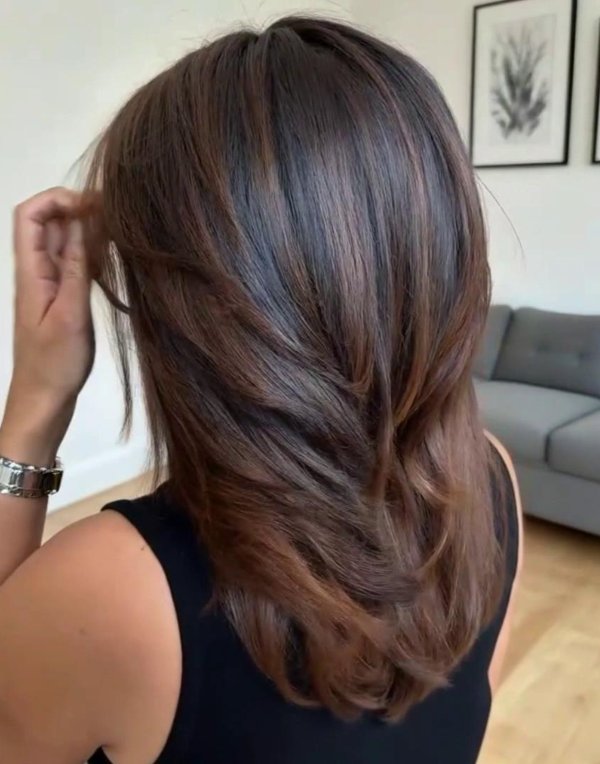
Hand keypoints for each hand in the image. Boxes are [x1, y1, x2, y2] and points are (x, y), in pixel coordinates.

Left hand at [0, 188, 94, 463]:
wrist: (44, 400)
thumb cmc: (54, 363)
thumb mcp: (70, 314)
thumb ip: (77, 267)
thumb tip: (84, 221)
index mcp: (31, 271)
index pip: (30, 215)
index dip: (57, 199)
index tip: (92, 208)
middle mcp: (38, 270)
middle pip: (50, 222)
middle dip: (80, 211)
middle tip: (118, 220)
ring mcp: (51, 283)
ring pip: (65, 241)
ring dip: (89, 233)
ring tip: (120, 238)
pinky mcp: (64, 297)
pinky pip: (76, 264)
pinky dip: (93, 256)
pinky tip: (112, 263)